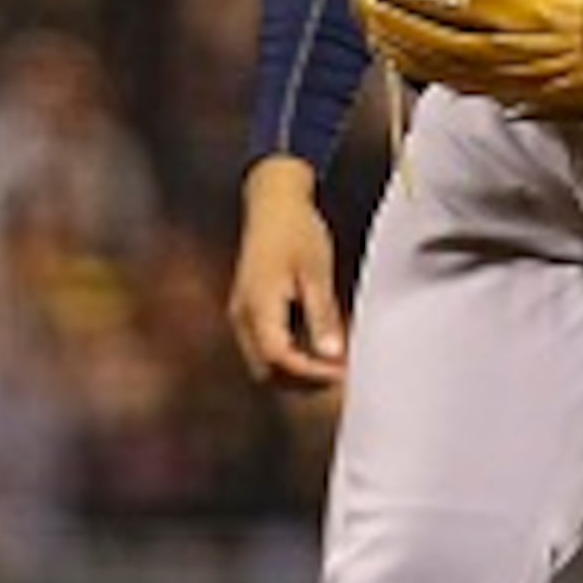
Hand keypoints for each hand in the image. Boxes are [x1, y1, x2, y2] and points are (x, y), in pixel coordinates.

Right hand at [227, 156, 345, 390]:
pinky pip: (264, 347)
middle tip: (339, 373)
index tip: (340, 372)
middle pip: (266, 370)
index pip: (278, 357)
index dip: (309, 373)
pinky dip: (289, 356)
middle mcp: (243, 314)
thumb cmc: (295, 229)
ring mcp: (242, 314)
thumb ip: (322, 315)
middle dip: (302, 380)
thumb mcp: (316, 270)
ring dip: (295, 371)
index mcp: (258, 304)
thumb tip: (331, 354)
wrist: (273, 202)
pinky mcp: (248, 311)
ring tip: (331, 363)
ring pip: (263, 363)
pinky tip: (316, 347)